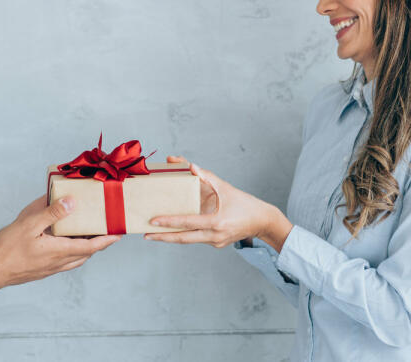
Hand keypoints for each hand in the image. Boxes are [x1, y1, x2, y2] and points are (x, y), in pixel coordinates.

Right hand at [0, 195, 120, 286]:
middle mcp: (59, 262)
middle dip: (99, 242)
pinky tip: (65, 244)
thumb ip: (52, 213)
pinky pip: (65, 262)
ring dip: (86, 248)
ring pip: (76, 259)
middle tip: (106, 230)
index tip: (119, 233)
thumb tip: (72, 202)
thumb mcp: (29, 224)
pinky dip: (72, 252)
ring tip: (88, 234)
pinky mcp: (43, 271)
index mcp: (60, 251)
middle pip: (87, 253)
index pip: (92, 246)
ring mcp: (51, 269)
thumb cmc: (7, 249)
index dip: (107, 239)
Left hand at [145, 156, 292, 249]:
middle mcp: (215, 235)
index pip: (187, 223)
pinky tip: (177, 230)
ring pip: (190, 240)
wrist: (264, 222)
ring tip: (156, 234)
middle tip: (146, 234)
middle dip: (163, 237)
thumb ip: (207, 177)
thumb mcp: (227, 188)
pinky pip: (198, 238)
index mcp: (217, 222)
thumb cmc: (246, 204)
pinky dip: (187, 234)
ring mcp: (216, 242)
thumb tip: (191, 166)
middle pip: (183, 239)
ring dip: (173, 237)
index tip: (153, 221)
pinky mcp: (217, 243)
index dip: (169, 222)